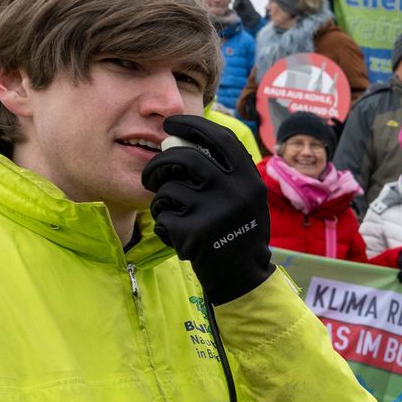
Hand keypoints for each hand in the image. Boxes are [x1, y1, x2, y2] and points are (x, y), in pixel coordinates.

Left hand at [140, 115, 273, 304]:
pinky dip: (164, 224)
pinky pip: (164, 216)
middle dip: (159, 163)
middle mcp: (237, 192)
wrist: (242, 277)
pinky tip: (177, 235)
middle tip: (151, 174)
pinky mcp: (196, 233)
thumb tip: (186, 140)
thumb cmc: (238, 231)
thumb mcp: (245, 197)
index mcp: (249, 179)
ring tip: (170, 212)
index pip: (219, 138)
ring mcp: (216, 212)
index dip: (192, 125)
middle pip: (184, 158)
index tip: (170, 124)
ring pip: (168, 189)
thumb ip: (225, 172)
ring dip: (161, 199)